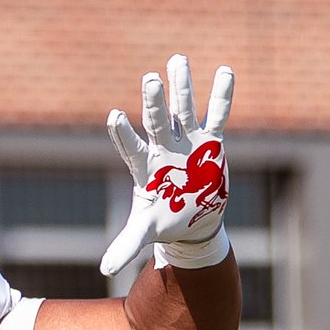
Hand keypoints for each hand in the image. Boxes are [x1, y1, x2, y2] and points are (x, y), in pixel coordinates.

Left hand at [100, 55, 235, 278]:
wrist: (192, 221)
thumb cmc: (164, 221)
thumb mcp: (146, 232)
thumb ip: (126, 245)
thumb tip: (103, 270)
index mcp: (146, 167)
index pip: (131, 147)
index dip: (123, 133)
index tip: (115, 116)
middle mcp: (164, 148)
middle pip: (158, 121)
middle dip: (155, 102)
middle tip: (150, 78)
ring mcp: (187, 141)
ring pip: (184, 109)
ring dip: (182, 87)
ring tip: (177, 60)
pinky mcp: (211, 141)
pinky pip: (217, 114)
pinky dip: (221, 95)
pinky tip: (226, 70)